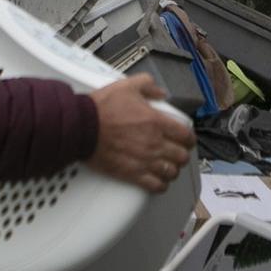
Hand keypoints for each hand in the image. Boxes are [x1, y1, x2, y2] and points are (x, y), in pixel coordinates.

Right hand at [85, 75, 193, 193]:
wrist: (82, 127)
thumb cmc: (101, 109)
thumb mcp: (127, 86)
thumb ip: (148, 86)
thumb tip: (160, 92)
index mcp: (156, 122)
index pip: (186, 135)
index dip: (189, 138)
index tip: (186, 139)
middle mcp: (153, 143)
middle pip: (181, 156)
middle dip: (182, 154)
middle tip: (177, 153)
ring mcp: (144, 160)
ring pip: (171, 172)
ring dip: (172, 170)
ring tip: (169, 167)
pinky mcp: (131, 173)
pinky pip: (155, 185)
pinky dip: (160, 185)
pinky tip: (159, 182)